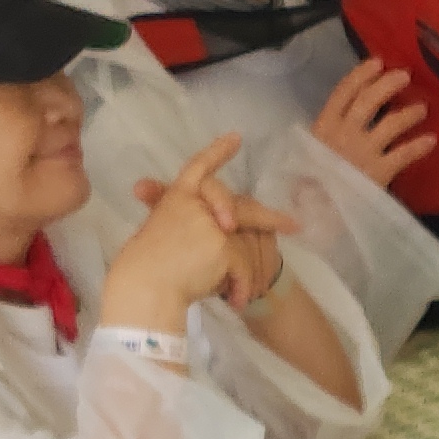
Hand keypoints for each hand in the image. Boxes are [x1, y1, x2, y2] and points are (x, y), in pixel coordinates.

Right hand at [104, 135, 299, 324]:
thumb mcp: (163, 235)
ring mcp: (209, 220)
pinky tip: (236, 301)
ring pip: (242, 243)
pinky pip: (243, 263)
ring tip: (242, 295)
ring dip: (246, 272)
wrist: (145, 285)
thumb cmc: (147, 266)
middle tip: (293, 225)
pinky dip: (241, 284)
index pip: (198, 168)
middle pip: (240, 207)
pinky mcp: (221, 241)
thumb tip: (191, 215)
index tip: (235, 138)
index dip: (216, 153)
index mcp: (177, 197)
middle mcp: (194, 201)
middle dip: (269, 218)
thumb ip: (183, 225)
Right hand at [309, 56, 435, 197]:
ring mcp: (362, 152)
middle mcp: (343, 134)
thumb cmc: (311, 184)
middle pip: (368, 101)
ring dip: (408, 113)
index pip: (343, 92)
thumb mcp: (312, 151)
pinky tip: (431, 140)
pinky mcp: (378, 172)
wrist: (316, 214)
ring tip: (422, 108)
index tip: (377, 62)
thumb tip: (345, 114)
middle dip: (387, 85)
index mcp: (323, 126)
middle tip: (404, 76)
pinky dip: (418, 146)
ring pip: (390, 124)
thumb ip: (328, 133)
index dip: (361, 75)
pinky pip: (403, 155)